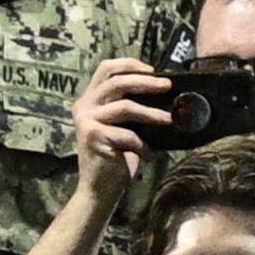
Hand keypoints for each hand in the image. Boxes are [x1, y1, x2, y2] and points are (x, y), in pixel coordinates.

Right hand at [55, 59, 168, 230]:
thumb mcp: (124, 126)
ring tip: (169, 120)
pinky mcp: (92, 136)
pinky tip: (148, 155)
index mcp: (89, 100)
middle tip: (167, 86)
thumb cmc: (117, 158)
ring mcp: (86, 121)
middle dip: (146, 82)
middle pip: (117, 82)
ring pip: (125, 107)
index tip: (152, 69)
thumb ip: (131, 106)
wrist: (100, 190)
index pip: (106, 68)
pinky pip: (127, 134)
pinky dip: (143, 145)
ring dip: (151, 114)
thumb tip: (163, 90)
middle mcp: (84, 106)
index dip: (129, 64)